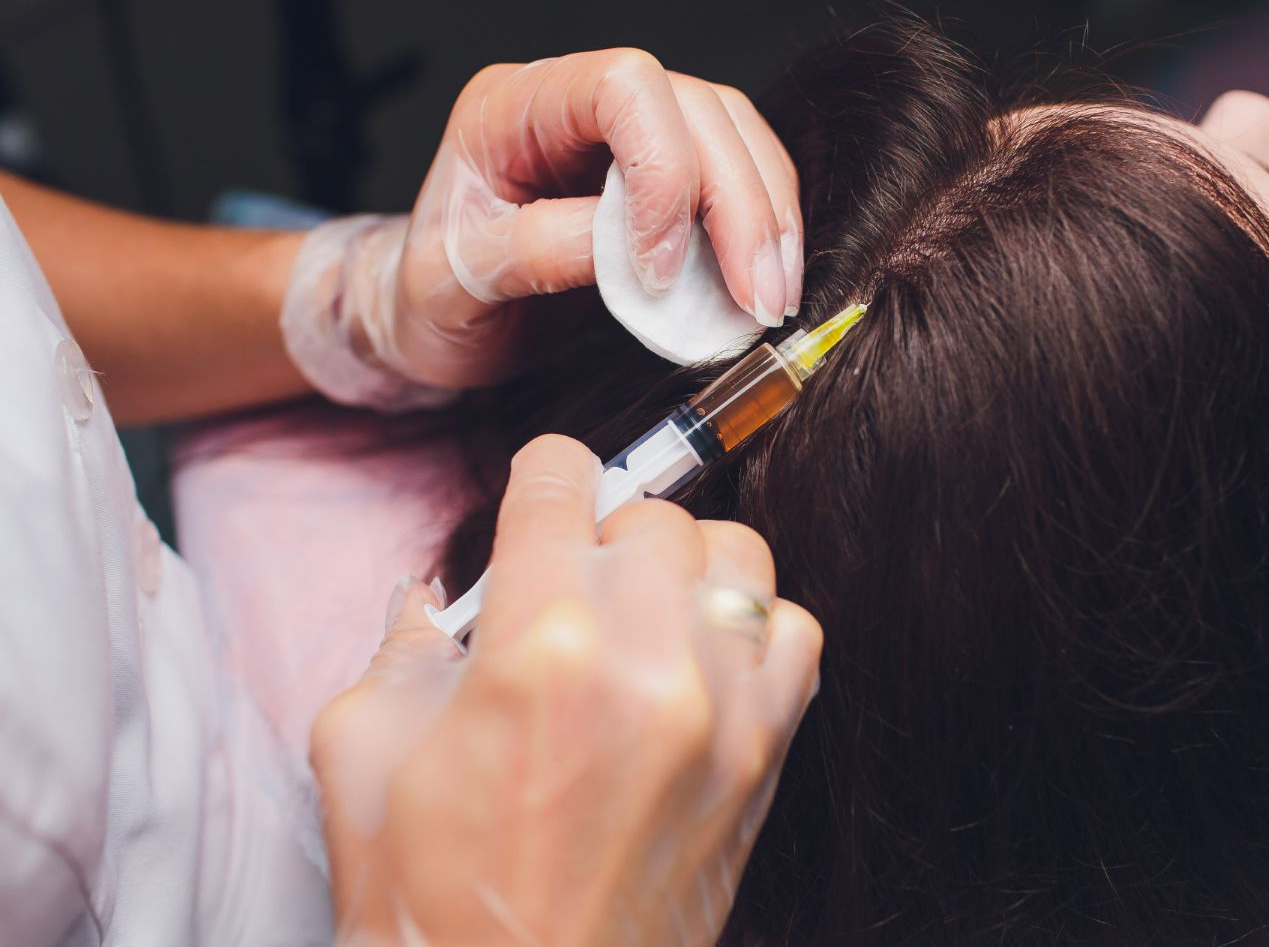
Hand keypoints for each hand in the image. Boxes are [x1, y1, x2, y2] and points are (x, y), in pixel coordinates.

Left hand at [281, 50, 803, 408]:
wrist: (434, 320)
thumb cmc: (430, 298)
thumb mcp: (452, 287)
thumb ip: (532, 254)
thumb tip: (624, 248)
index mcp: (512, 107)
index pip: (622, 88)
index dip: (664, 169)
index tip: (661, 270)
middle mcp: (577, 103)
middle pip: (697, 109)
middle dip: (740, 205)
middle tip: (757, 298)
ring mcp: (625, 134)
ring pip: (733, 135)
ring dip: (767, 217)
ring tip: (772, 296)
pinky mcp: (661, 175)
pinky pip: (736, 175)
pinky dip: (762, 229)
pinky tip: (767, 283)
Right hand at [311, 435, 821, 944]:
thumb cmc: (435, 905)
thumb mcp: (361, 754)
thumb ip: (403, 646)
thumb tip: (437, 597)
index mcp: (536, 645)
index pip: (560, 483)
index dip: (542, 475)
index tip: (543, 486)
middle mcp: (645, 661)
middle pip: (651, 516)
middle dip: (603, 536)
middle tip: (570, 586)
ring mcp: (722, 708)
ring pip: (736, 554)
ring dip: (686, 567)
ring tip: (645, 614)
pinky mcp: (767, 756)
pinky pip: (796, 632)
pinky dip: (756, 626)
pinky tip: (705, 661)